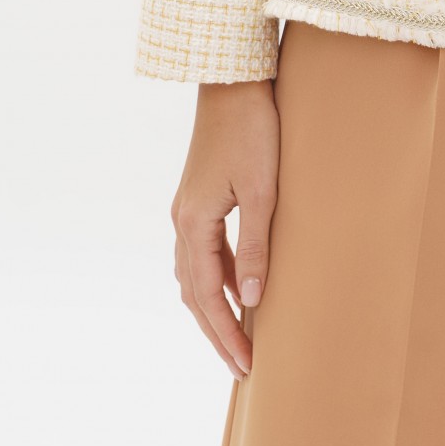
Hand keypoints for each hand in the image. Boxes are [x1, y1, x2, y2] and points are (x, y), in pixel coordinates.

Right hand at [170, 79, 279, 378]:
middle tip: (241, 365)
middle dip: (216, 331)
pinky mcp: (198, 197)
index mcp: (193, 222)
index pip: (208, 296)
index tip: (246, 364)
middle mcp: (182, 220)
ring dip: (214, 307)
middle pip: (194, 293)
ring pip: (194, 275)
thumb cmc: (252, 129)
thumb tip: (253, 300)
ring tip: (237, 336)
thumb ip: (256, 246)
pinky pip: (202, 252)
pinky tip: (238, 287)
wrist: (232, 80)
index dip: (226, 333)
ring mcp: (186, 208)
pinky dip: (217, 278)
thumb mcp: (262, 190)